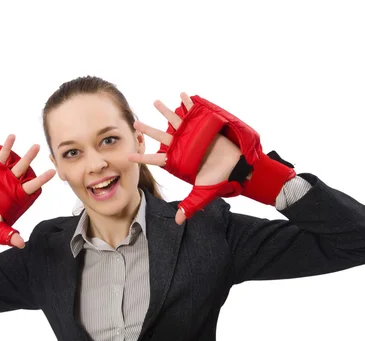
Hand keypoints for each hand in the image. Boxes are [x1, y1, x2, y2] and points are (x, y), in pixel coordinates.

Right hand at [0, 134, 55, 247]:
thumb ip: (8, 236)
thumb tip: (21, 243)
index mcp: (13, 195)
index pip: (31, 186)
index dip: (41, 180)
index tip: (52, 172)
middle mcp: (6, 182)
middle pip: (20, 167)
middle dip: (28, 157)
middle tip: (37, 146)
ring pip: (3, 158)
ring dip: (8, 147)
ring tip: (12, 137)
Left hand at [129, 93, 241, 224]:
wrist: (237, 167)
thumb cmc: (218, 178)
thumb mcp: (203, 193)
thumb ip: (190, 205)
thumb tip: (178, 222)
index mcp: (178, 160)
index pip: (156, 159)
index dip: (143, 157)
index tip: (128, 156)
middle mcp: (182, 145)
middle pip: (161, 137)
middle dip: (148, 130)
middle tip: (135, 124)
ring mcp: (192, 134)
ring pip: (175, 121)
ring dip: (165, 111)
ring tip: (155, 102)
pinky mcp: (204, 125)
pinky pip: (194, 112)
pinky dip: (188, 103)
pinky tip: (182, 95)